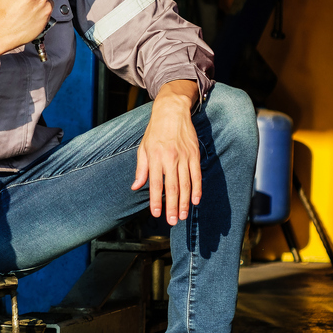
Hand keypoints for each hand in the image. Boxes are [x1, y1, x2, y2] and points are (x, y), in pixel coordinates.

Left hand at [131, 80, 201, 225]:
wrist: (172, 111)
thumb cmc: (155, 131)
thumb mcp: (143, 148)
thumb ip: (141, 169)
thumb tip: (135, 186)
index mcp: (155, 157)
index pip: (154, 184)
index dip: (155, 200)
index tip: (156, 214)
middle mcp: (170, 158)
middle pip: (172, 187)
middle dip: (172, 206)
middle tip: (172, 221)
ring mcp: (184, 156)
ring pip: (185, 184)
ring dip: (184, 202)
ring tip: (182, 216)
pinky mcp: (194, 154)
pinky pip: (197, 175)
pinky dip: (197, 189)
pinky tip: (195, 200)